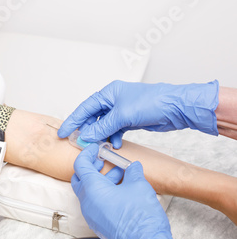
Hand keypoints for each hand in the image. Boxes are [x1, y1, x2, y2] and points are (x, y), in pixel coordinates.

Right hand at [58, 80, 218, 147]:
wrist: (175, 108)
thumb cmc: (152, 102)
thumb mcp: (123, 115)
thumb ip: (103, 126)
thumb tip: (86, 135)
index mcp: (109, 93)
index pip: (85, 107)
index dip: (73, 120)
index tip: (63, 132)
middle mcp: (114, 100)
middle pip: (93, 116)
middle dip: (87, 130)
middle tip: (79, 142)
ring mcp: (122, 111)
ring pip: (104, 125)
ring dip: (100, 136)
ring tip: (97, 146)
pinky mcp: (130, 120)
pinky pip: (115, 130)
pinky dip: (113, 137)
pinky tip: (113, 145)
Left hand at [71, 144, 182, 238]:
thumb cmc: (139, 220)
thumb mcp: (139, 186)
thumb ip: (133, 172)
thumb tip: (133, 167)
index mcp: (92, 189)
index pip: (80, 165)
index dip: (87, 153)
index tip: (95, 148)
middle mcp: (87, 202)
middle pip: (80, 179)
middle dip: (91, 167)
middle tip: (103, 160)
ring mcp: (92, 215)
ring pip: (89, 192)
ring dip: (101, 180)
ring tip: (119, 174)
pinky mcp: (99, 223)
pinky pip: (96, 203)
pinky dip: (104, 193)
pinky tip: (121, 190)